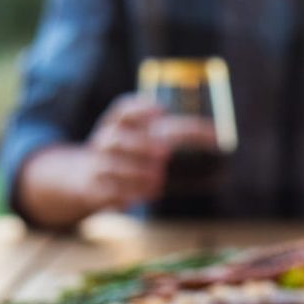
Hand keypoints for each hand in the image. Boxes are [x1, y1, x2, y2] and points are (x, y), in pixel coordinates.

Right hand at [79, 95, 172, 210]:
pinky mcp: (96, 189)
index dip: (140, 109)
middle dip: (140, 144)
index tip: (161, 111)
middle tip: (164, 153)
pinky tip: (148, 194)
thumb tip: (216, 137)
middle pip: (116, 137)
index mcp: (117, 124)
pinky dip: (128, 193)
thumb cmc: (127, 157)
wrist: (87, 180)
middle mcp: (106, 142)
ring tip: (158, 179)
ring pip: (110, 165)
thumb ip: (172, 137)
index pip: (123, 111)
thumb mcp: (140, 139)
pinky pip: (108, 190)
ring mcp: (98, 166)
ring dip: (135, 172)